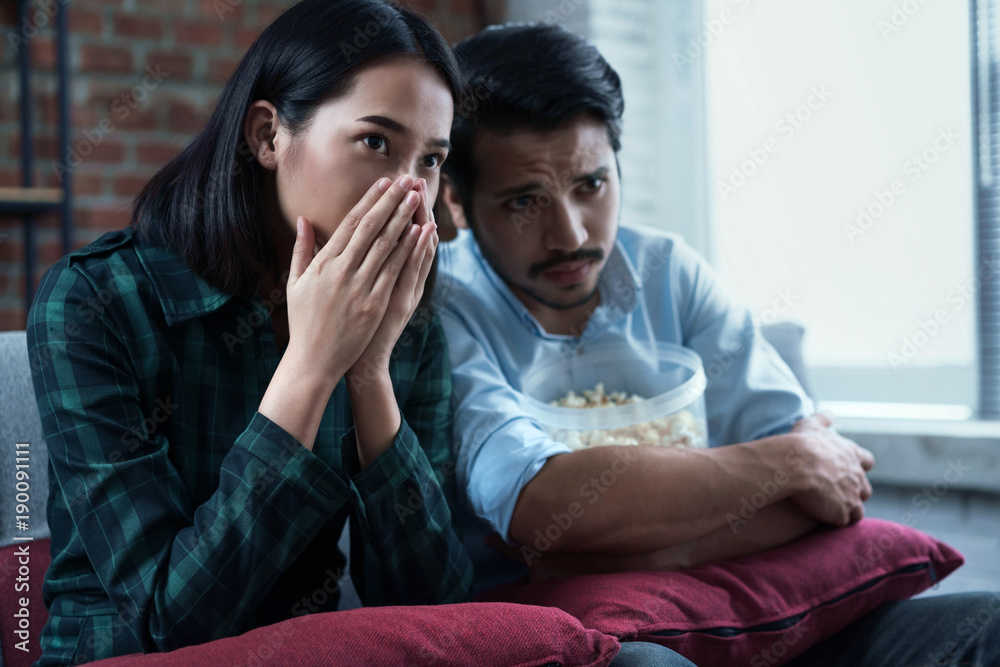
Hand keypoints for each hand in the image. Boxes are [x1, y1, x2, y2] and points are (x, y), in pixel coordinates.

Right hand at [284, 175, 423, 386]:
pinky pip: (395, 271)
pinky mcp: (374, 305)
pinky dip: (408, 250)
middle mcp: (342, 271)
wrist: (312, 361)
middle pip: (372, 228)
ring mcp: (359, 288)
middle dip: (391, 201)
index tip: (384, 182)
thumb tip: (303, 219)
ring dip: (404, 218)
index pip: (351, 223)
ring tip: (417, 197)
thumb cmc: (303, 322)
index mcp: (323, 263)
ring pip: (386, 245)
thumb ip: (302, 249)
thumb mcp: (295, 282)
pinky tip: (420, 233)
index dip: (369, 200)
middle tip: (407, 180)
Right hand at [789, 412, 874, 525]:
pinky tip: (820, 518)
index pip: (867, 462)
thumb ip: (822, 419)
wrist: (797, 464)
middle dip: (854, 493)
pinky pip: (842, 522)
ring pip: (857, 511)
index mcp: (852, 455)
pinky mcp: (841, 513)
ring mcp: (851, 497)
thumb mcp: (811, 424)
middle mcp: (857, 477)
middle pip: (865, 490)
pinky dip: (834, 520)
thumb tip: (829, 413)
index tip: (847, 468)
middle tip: (836, 492)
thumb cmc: (803, 442)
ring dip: (847, 511)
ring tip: (829, 511)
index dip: (859, 466)